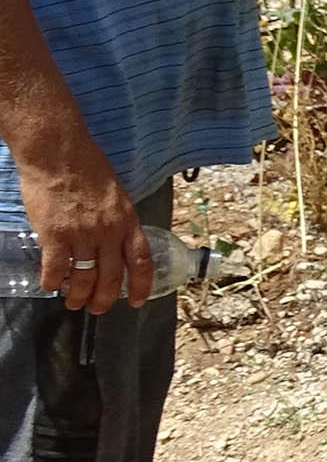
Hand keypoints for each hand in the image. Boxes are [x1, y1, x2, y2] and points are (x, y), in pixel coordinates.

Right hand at [19, 136, 149, 310]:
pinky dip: (53, 281)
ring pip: (84, 278)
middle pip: (112, 277)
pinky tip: (50, 286)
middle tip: (97, 310)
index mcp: (128, 221)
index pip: (141, 262)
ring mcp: (82, 234)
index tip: (137, 302)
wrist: (58, 152)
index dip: (141, 286)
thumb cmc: (86, 167)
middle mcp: (109, 231)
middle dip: (105, 299)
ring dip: (78, 296)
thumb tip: (113, 240)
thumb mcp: (115, 194)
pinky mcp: (55, 234)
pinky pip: (56, 268)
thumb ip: (116, 219)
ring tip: (73, 303)